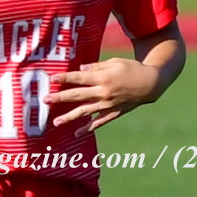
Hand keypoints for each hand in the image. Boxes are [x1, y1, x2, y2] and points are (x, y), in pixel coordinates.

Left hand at [44, 58, 161, 137]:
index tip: (52, 78)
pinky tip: (77, 133)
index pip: (80, 77)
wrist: (151, 83)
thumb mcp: (115, 62)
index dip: (65, 78)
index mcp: (103, 77)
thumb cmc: (132, 68)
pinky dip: (88, 128)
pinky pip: (99, 122)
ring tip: (56, 122)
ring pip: (85, 111)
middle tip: (45, 100)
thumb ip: (97, 66)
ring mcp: (108, 104)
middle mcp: (104, 92)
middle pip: (78, 95)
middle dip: (60, 98)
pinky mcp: (114, 113)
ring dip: (70, 117)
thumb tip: (80, 69)